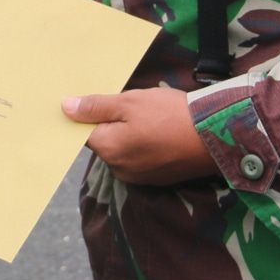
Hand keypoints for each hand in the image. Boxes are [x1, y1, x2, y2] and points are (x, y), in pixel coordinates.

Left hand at [61, 88, 217, 186]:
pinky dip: (145, 144)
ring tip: (150, 115)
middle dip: (113, 123)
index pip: (83, 132)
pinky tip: (160, 129)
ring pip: (123, 149)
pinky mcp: (157, 178)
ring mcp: (138, 177)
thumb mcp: (129, 102)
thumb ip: (95, 106)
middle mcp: (119, 169)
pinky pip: (140, 158)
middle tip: (131, 103)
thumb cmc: (169, 115)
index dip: (90, 114)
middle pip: (105, 141)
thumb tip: (65, 108)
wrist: (214, 135)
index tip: (102, 101)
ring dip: (130, 133)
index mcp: (108, 150)